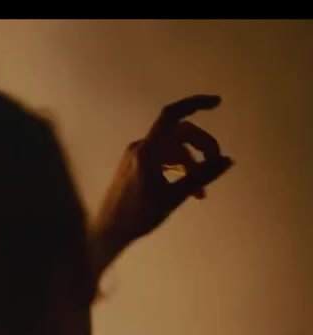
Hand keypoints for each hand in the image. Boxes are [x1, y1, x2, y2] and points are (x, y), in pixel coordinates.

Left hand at [92, 95, 234, 273]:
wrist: (108, 231)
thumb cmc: (137, 216)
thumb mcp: (174, 198)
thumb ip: (201, 177)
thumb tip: (228, 160)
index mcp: (147, 151)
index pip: (171, 116)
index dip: (195, 104)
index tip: (217, 103)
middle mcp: (140, 148)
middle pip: (179, 133)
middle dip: (202, 145)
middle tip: (217, 164)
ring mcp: (137, 156)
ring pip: (174, 147)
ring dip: (192, 162)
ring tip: (202, 191)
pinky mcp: (136, 165)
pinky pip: (164, 157)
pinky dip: (180, 167)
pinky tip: (191, 188)